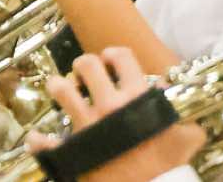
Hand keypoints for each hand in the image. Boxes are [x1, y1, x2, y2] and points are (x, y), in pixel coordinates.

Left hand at [26, 47, 206, 181]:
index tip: (111, 61)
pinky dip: (39, 141)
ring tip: (62, 91)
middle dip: (84, 66)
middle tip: (86, 75)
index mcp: (136, 98)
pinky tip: (38, 138)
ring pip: (60, 89)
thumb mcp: (185, 139)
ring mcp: (88, 125)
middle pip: (86, 65)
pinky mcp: (73, 149)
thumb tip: (177, 110)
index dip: (114, 55)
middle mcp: (109, 105)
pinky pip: (46, 142)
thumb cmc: (168, 167)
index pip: (122, 57)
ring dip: (58, 86)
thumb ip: (183, 121)